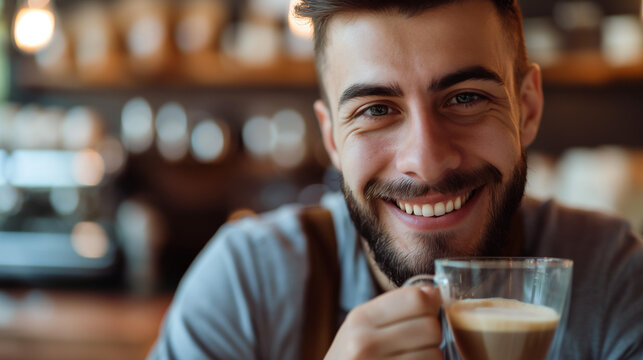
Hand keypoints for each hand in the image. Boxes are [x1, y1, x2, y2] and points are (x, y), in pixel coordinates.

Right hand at [324, 285, 442, 359]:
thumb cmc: (352, 354)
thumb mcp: (362, 324)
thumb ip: (396, 306)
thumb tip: (433, 293)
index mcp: (361, 318)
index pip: (414, 299)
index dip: (430, 303)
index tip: (430, 308)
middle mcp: (365, 343)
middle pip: (429, 327)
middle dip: (432, 332)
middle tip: (422, 338)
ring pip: (434, 354)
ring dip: (432, 355)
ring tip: (414, 354)